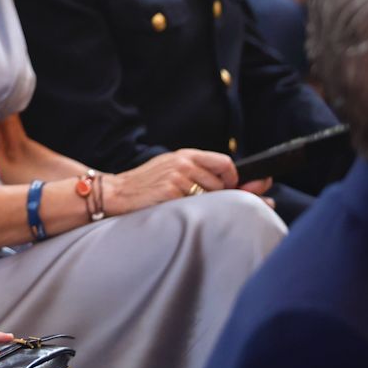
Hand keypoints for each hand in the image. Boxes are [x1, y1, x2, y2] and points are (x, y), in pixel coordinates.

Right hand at [106, 148, 236, 215]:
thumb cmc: (148, 184)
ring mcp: (177, 177)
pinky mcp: (171, 192)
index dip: (232, 179)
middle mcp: (183, 163)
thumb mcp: (174, 169)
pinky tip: (172, 209)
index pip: (225, 163)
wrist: (117, 192)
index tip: (227, 188)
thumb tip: (250, 187)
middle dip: (216, 196)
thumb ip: (202, 173)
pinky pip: (195, 206)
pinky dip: (189, 212)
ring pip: (211, 197)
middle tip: (195, 200)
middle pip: (221, 184)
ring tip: (180, 204)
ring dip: (203, 206)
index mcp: (186, 155)